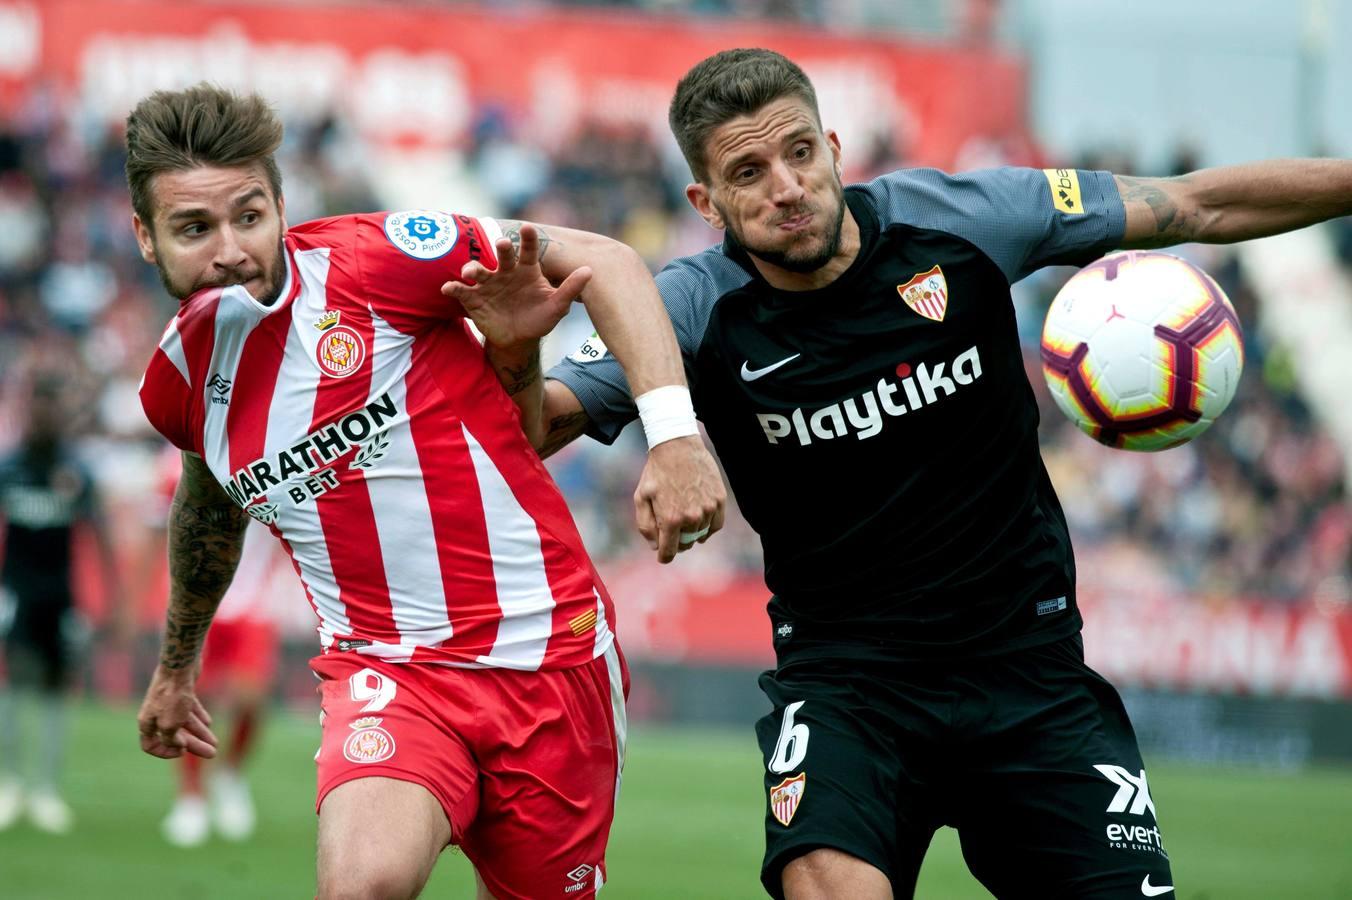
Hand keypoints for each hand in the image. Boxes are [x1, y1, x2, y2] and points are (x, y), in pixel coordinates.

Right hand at [136, 665, 217, 759]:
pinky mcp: (182, 692)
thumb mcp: (170, 725)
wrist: (180, 665)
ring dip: (200, 734)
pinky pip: (190, 710)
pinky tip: (209, 724)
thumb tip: (179, 745)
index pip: (150, 745)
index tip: (182, 752)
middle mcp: (156, 713)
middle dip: (194, 746)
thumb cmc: (172, 696)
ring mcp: (169, 703)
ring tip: (215, 743)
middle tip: (212, 753)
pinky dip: (199, 717)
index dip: (165, 752)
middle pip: (174, 736)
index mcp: (147, 722)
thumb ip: (171, 739)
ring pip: (185, 723)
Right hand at [441, 223, 591, 347]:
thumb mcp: (557, 306)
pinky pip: (462, 291)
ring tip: (471, 272)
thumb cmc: (539, 318)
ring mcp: (488, 284)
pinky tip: (448, 288)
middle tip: (501, 243)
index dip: (528, 239)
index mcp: (527, 270)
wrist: (518, 339)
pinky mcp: (474, 299)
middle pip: (502, 256)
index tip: (528, 227)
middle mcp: (506, 272)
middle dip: (500, 249)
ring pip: (479, 271)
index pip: (528, 250)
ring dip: (473, 268)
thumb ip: (570, 289)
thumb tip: (590, 271)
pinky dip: (453, 288)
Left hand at [634, 435, 726, 563]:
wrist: (677, 446)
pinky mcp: (719, 500)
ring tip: (684, 518)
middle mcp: (691, 517)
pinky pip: (716, 525)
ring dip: (692, 532)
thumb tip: (656, 547)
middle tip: (672, 530)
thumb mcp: (641, 498)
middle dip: (677, 541)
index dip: (664, 555)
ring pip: (701, 535)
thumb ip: (645, 526)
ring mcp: (708, 509)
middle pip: (686, 544)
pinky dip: (708, 528)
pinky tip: (700, 522)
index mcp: (670, 519)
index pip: (669, 552)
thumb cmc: (656, 472)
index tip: (663, 555)